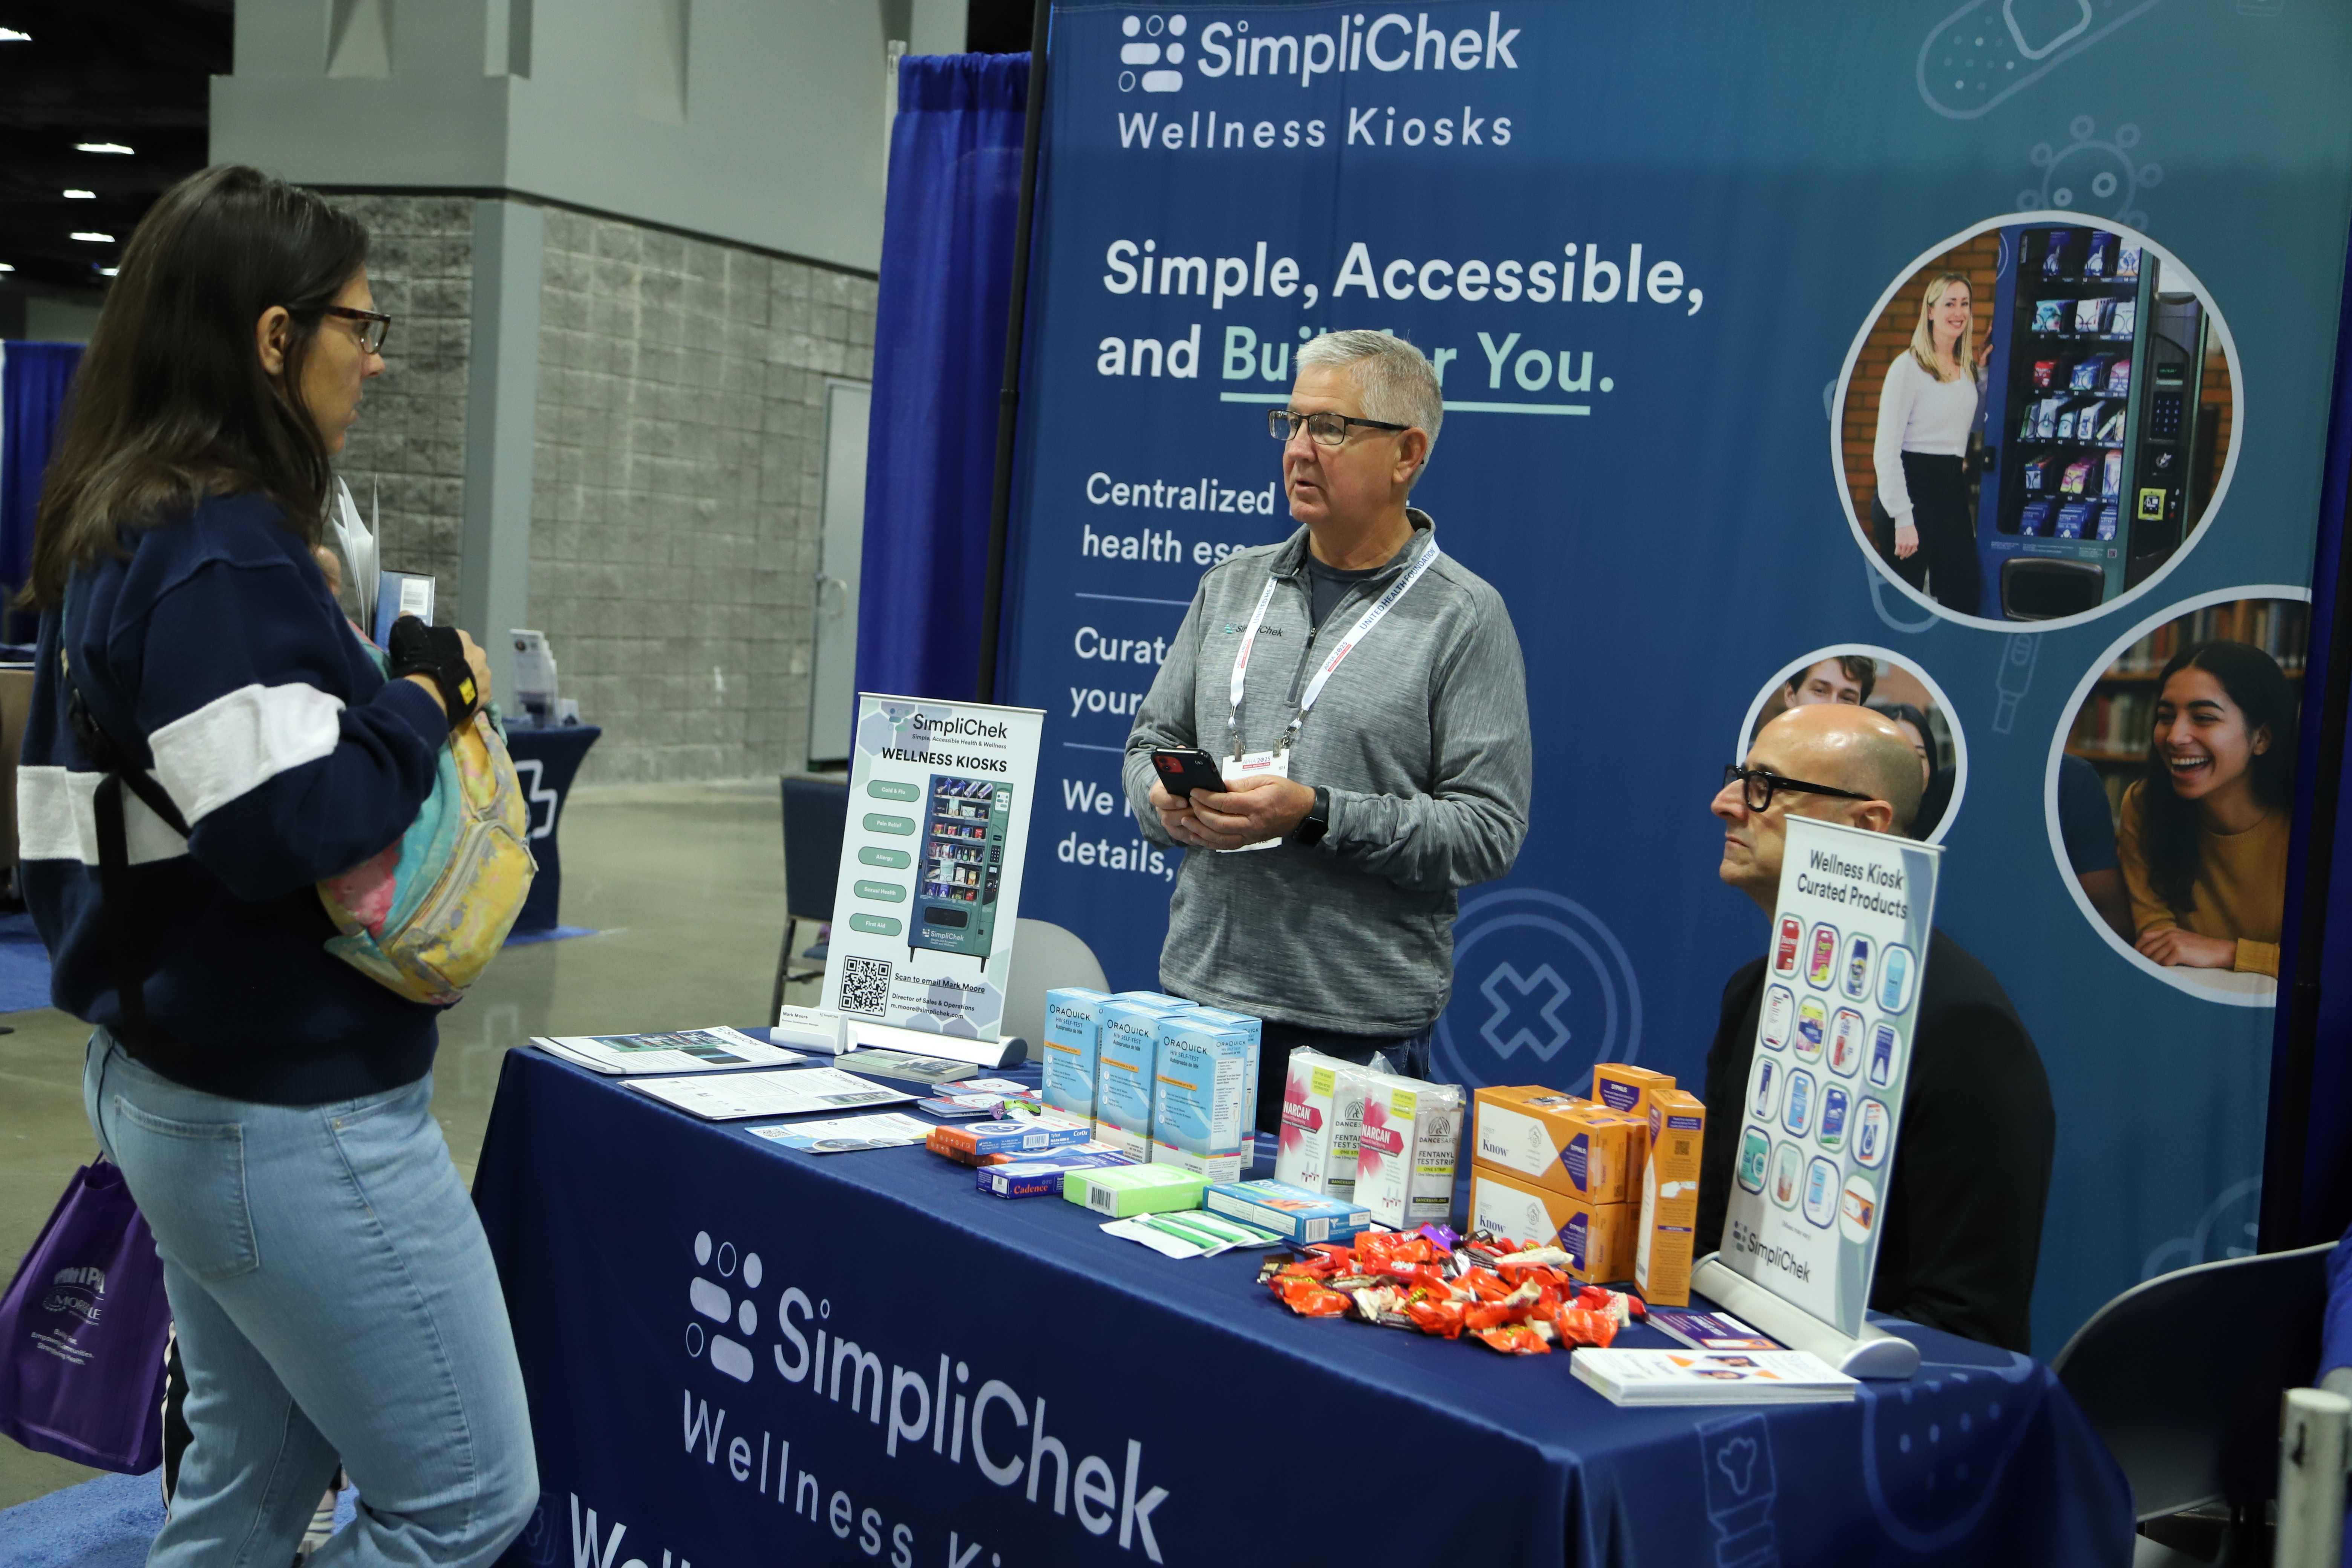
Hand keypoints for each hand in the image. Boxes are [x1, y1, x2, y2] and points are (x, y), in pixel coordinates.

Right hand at [399, 629, 493, 722]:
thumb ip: (410, 624)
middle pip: (468, 658)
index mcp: (463, 637)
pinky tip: (457, 701)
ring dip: (465, 681)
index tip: (434, 659)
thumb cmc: (420, 658)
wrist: (430, 690)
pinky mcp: (486, 694)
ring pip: (475, 676)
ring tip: (449, 690)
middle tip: (443, 675)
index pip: (454, 641)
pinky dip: (469, 697)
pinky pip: (477, 695)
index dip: (443, 650)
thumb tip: (406, 614)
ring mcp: (484, 675)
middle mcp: (478, 653)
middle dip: (458, 665)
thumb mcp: (408, 634)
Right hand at [1149, 779, 1200, 845]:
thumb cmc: (1189, 781)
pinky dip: (1196, 835)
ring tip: (1205, 818)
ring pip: (1176, 829)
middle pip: (1167, 817)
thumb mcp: (1186, 774)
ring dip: (1192, 825)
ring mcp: (1168, 823)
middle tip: (1200, 810)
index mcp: (1159, 792)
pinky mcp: (1178, 833)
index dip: (1170, 801)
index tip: (1184, 802)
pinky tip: (1206, 828)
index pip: (1156, 798)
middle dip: (1185, 814)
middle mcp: (1161, 809)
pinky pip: (1184, 838)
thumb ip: (1188, 776)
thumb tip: (1199, 776)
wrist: (1189, 791)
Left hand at [1186, 774, 1314, 851]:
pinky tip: (1197, 836)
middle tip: (1190, 802)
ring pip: (1219, 838)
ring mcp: (1250, 835)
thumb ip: (1240, 784)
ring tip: (1186, 821)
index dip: (1206, 797)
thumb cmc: (1285, 792)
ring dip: (1200, 830)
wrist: (1302, 812)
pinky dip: (1209, 842)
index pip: (1225, 803)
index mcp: (1257, 805)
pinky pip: (1226, 845)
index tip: (1195, 791)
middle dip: (1200, 812)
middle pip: (1218, 822)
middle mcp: (1252, 824)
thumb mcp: (1265, 779)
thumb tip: (1218, 785)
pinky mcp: (1248, 841)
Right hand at [1894, 522, 1919, 559]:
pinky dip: (1897, 553)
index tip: (1907, 555)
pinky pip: (1897, 551)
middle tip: (1902, 557)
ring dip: (1900, 555)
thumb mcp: (1915, 536)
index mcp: (1915, 542)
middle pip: (1907, 553)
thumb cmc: (1909, 527)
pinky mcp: (1898, 543)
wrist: (1904, 523)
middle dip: (1904, 555)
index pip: (1913, 551)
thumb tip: (1914, 549)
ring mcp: (1904, 544)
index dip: (1909, 554)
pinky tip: (1896, 553)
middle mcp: (1911, 545)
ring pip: (1902, 553)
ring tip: (1899, 555)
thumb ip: (1914, 542)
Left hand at [2135, 926, 2237, 969]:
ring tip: (2153, 975)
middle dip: (2142, 960)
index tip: (2134, 958)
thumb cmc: (2201, 949)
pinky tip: (2166, 974)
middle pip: (2147, 949)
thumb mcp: (2182, 939)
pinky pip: (2164, 964)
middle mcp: (2169, 934)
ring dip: (2153, 967)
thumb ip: (2166, 941)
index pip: (2144, 937)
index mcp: (2169, 930)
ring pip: (2154, 958)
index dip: (2137, 948)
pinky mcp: (2179, 951)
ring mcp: (2174, 942)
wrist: (2220, 951)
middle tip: (2141, 970)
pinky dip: (2163, 970)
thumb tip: (2147, 953)